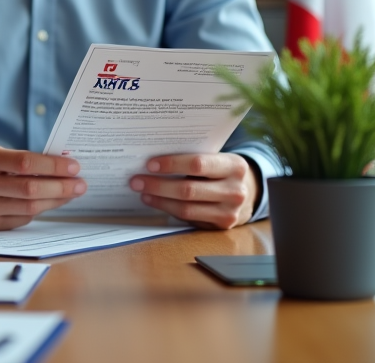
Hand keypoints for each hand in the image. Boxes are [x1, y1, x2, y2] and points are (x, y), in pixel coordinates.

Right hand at [0, 144, 86, 230]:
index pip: (24, 163)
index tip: (74, 167)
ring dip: (56, 200)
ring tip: (72, 193)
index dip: (52, 165)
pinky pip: (23, 219)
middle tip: (81, 184)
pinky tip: (51, 201)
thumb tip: (63, 168)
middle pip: (29, 189)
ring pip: (30, 207)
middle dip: (60, 186)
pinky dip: (40, 209)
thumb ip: (23, 159)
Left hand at [130, 153, 257, 229]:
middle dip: (158, 185)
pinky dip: (168, 209)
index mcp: (234, 166)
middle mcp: (235, 190)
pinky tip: (155, 202)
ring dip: (159, 200)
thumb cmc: (221, 170)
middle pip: (189, 190)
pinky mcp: (222, 226)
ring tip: (142, 192)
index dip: (171, 164)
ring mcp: (230, 211)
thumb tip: (152, 158)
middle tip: (135, 180)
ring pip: (187, 208)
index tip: (149, 164)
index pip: (198, 164)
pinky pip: (189, 218)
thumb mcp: (216, 158)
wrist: (246, 192)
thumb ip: (193, 157)